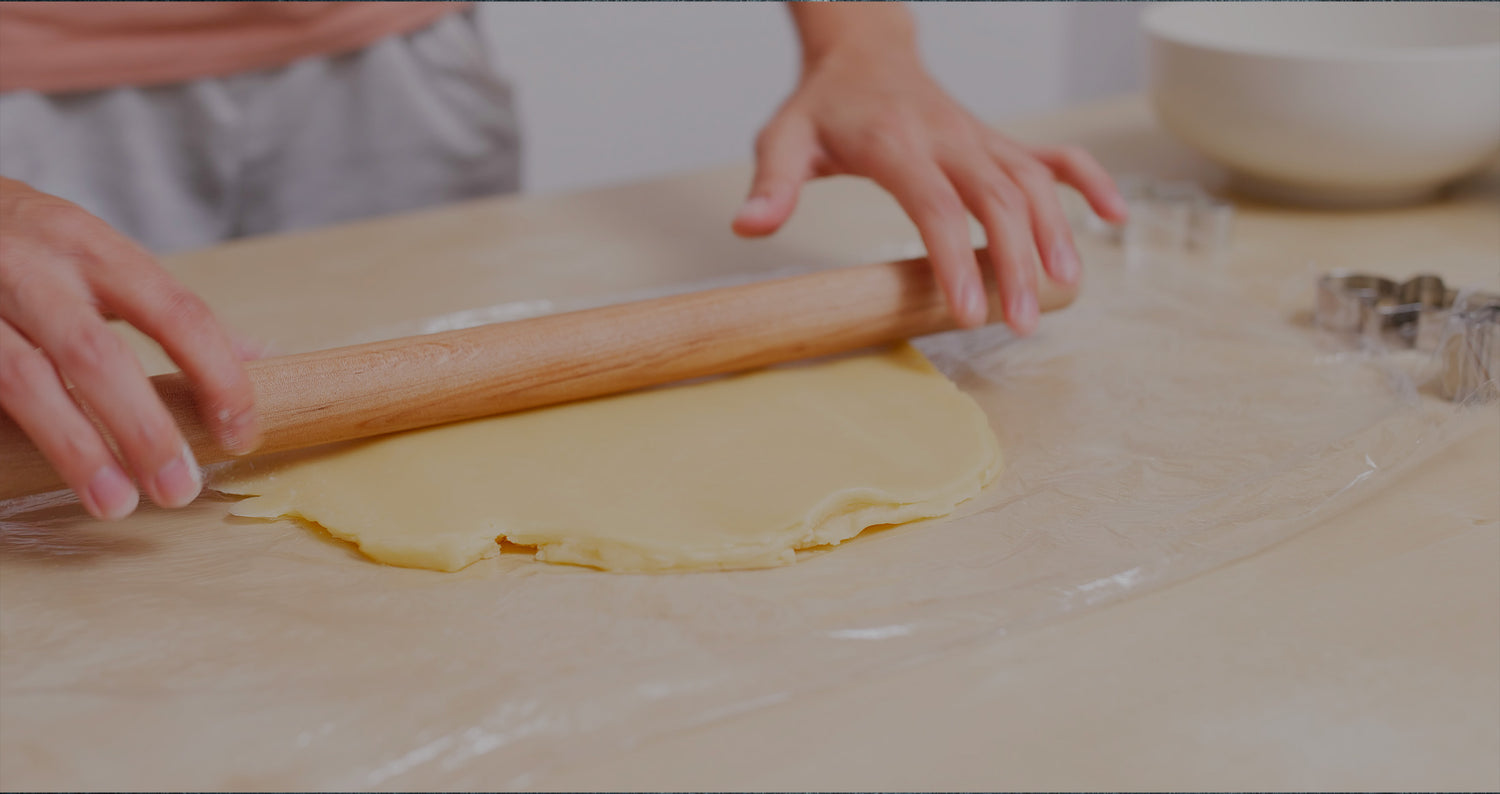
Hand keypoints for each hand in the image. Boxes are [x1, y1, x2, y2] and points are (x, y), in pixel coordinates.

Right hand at [0, 178, 259, 518]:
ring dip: (77, 448)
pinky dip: (13, 435)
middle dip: (143, 428)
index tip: (240, 434)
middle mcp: (33, 270)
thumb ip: (171, 311)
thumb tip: (266, 359)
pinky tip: (38, 475)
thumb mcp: (100, 257)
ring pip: (25, 380)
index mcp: (93, 248)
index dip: (217, 376)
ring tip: (117, 503)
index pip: (176, 312)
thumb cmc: (30, 246)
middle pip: (97, 353)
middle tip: (179, 489)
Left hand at [734, 5, 1127, 332]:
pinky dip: (1087, 183)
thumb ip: (771, 184)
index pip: (934, 204)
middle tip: (1021, 322)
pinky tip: (1115, 218)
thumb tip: (748, 227)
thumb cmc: (822, 105)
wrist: (863, 51)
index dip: (953, 258)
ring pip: (1032, 183)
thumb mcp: (784, 139)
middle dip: (1014, 262)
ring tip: (1067, 288)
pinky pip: (1053, 157)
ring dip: (1056, 232)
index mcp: (896, 143)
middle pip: (995, 200)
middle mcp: (949, 137)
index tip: (967, 311)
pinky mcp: (997, 140)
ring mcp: (980, 137)